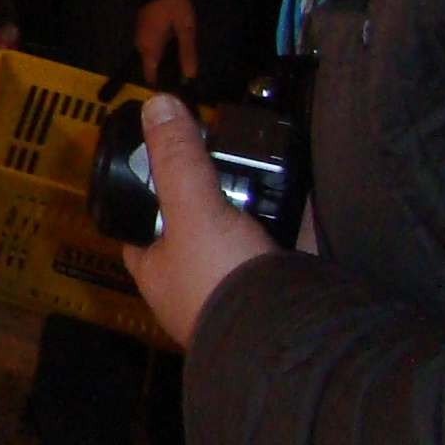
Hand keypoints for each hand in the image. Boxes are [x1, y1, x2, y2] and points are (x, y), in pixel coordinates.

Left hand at [124, 92, 272, 345]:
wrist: (294, 338)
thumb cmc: (222, 285)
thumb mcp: (191, 210)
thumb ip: (177, 159)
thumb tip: (156, 105)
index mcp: (159, 271)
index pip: (139, 225)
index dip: (147, 194)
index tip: (164, 162)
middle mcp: (196, 284)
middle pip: (198, 227)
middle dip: (214, 197)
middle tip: (227, 158)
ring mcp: (243, 289)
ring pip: (245, 237)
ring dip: (257, 209)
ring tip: (267, 168)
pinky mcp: (289, 290)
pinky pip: (288, 249)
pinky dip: (295, 224)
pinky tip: (304, 197)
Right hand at [134, 0, 199, 84]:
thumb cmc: (173, 6)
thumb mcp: (186, 28)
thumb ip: (187, 52)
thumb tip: (190, 76)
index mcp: (149, 48)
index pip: (151, 76)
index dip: (162, 87)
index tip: (175, 94)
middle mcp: (141, 46)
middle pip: (152, 68)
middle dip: (166, 76)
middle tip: (185, 82)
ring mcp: (141, 38)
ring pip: (153, 59)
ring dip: (165, 65)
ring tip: (183, 69)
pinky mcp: (145, 31)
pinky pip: (153, 50)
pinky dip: (163, 55)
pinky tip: (176, 53)